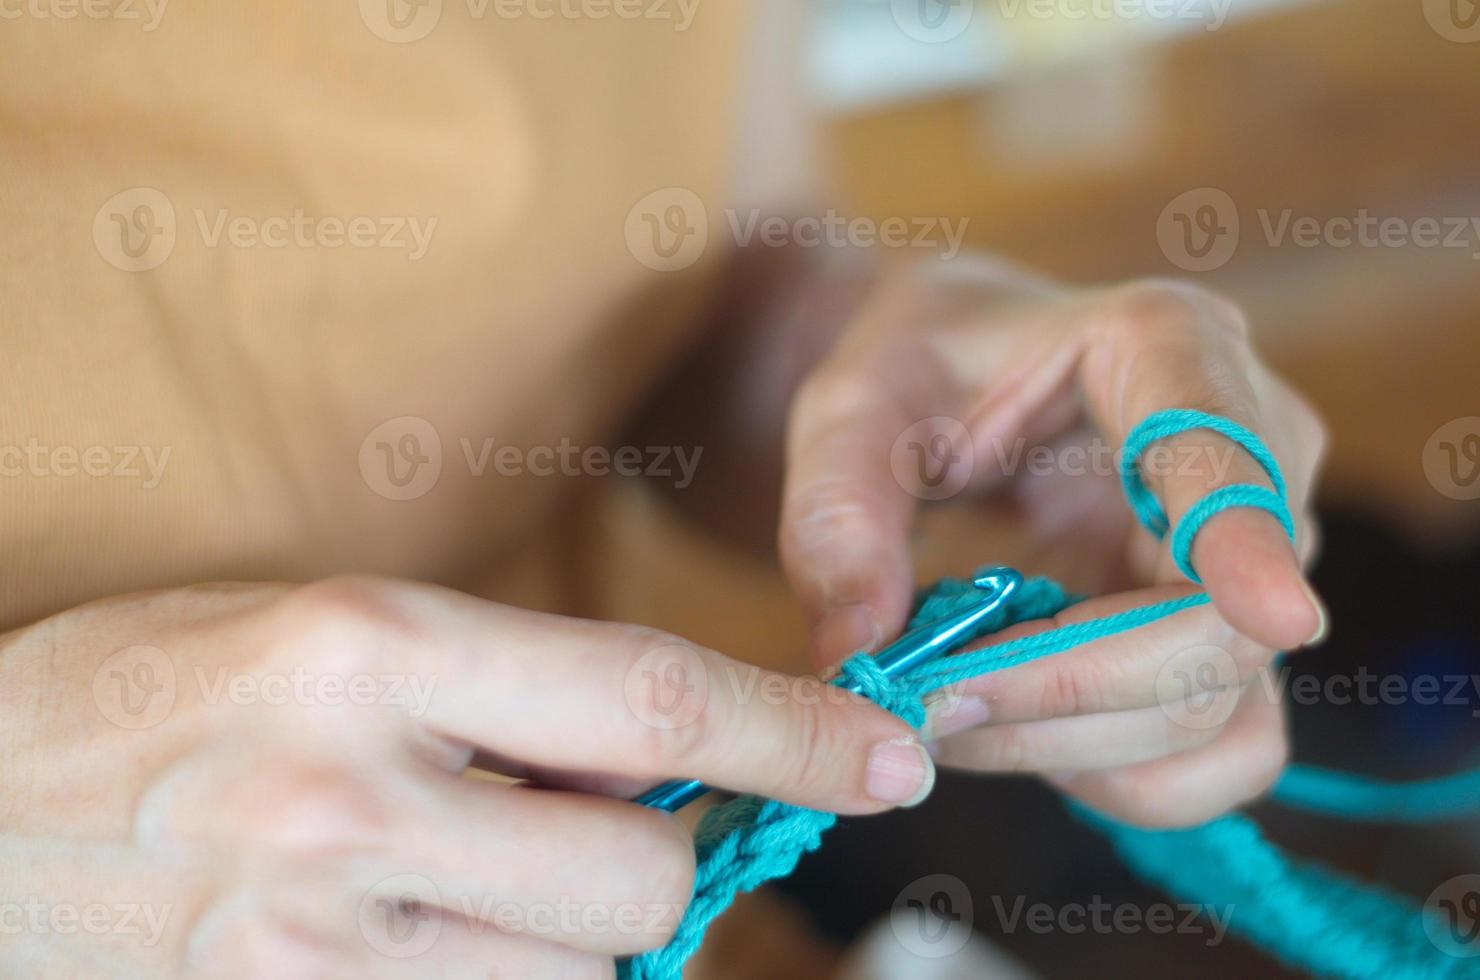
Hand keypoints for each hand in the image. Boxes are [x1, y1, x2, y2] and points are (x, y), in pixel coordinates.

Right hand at [2, 577, 929, 975]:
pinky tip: (418, 941)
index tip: (889, 755)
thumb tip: (661, 762)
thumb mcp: (325, 634)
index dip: (798, 732)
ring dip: (568, 939)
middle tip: (590, 829)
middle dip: (662, 864)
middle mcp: (352, 795)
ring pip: (578, 979)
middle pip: (643, 876)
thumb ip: (498, 692)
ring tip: (463, 886)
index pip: (654, 695)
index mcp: (372, 649)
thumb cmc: (152, 696)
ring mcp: (312, 939)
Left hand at [778, 259, 1326, 826]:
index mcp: (1163, 344)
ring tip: (946, 711)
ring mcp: (1257, 555)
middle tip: (923, 700)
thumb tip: (857, 655)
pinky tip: (1023, 737)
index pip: (1226, 446)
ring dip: (1072, 743)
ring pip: (1217, 707)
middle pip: (1216, 623)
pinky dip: (1120, 775)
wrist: (952, 387)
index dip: (1250, 538)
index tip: (1273, 616)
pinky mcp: (1233, 636)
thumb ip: (840, 516)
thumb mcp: (849, 410)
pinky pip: (1226, 749)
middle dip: (1062, 689)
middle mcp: (1252, 450)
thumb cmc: (913, 373)